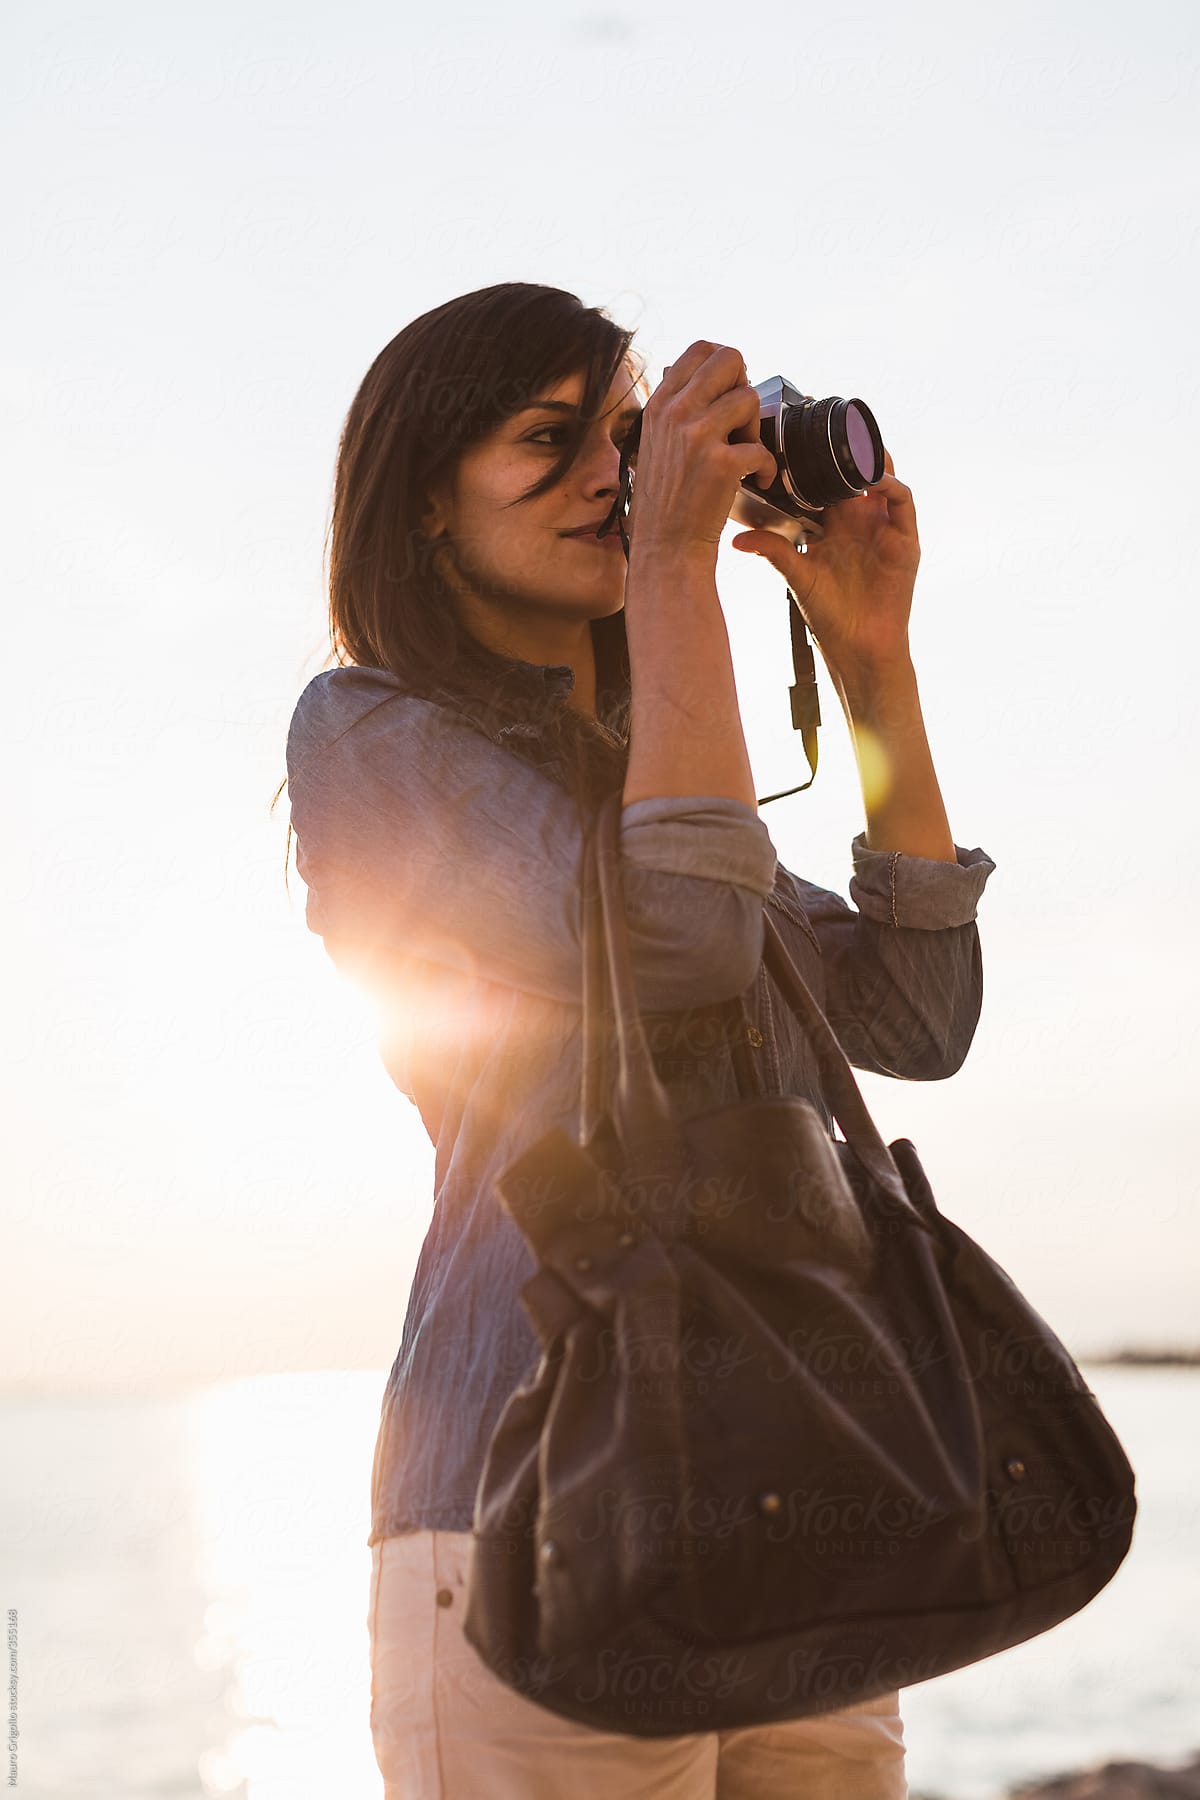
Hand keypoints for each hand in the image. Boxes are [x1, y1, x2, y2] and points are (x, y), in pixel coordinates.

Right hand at [627, 341, 777, 560]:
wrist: (666, 546)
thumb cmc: (665, 499)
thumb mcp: (654, 442)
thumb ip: (673, 408)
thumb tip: (691, 372)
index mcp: (660, 403)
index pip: (700, 350)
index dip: (725, 366)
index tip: (729, 392)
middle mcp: (676, 412)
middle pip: (730, 359)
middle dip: (744, 385)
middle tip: (741, 419)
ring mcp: (698, 436)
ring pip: (750, 398)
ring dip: (755, 429)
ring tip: (745, 455)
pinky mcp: (721, 464)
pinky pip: (762, 448)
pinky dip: (768, 468)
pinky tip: (758, 481)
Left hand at [730, 448, 919, 679]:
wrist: (858, 647)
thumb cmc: (828, 615)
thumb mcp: (796, 575)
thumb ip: (772, 551)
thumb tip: (736, 540)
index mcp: (831, 524)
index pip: (825, 479)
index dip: (815, 457)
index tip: (796, 434)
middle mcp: (858, 520)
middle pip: (855, 470)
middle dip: (845, 446)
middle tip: (826, 422)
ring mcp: (883, 527)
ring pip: (882, 477)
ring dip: (870, 458)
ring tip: (852, 442)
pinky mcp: (904, 539)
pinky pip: (902, 500)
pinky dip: (889, 485)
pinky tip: (871, 479)